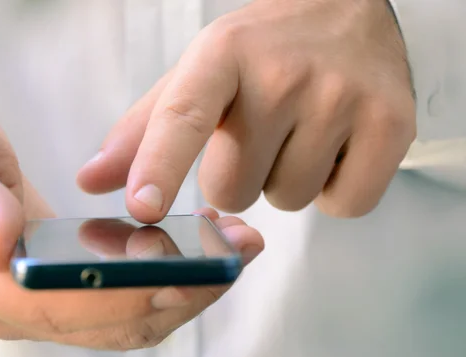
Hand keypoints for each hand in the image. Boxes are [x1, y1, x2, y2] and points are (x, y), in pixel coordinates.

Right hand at [0, 96, 263, 349]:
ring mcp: (49, 304)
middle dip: (181, 294)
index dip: (126, 297)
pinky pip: (129, 297)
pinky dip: (171, 278)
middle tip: (237, 253)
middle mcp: (24, 310)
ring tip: (235, 247)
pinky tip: (201, 245)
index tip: (185, 272)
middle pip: (113, 324)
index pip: (66, 308)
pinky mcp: (69, 287)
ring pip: (130, 319)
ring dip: (188, 289)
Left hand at [77, 0, 415, 221]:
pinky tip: (334, 147)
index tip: (142, 208)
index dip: (159, 167)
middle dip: (238, 176)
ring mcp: (342, 98)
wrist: (349, 11)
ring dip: (284, 180)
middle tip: (260, 134)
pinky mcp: (392, 125)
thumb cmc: (262, 51)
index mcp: (222, 56)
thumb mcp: (199, 75)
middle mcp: (284, 74)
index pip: (183, 117)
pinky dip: (333, 191)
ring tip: (299, 132)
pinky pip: (344, 205)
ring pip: (286, 200)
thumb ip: (144, 131)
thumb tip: (93, 182)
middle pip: (234, 188)